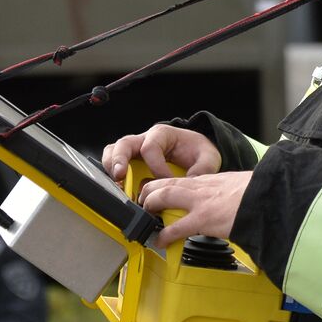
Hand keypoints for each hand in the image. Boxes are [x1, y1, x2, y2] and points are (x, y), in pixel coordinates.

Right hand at [101, 124, 221, 182]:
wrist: (196, 151)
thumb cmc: (198, 150)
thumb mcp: (208, 156)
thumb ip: (203, 169)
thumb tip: (191, 183)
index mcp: (162, 134)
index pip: (150, 148)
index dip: (156, 167)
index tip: (167, 182)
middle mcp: (145, 140)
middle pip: (124, 144)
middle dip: (120, 160)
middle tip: (120, 176)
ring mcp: (135, 151)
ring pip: (114, 151)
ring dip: (112, 167)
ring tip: (117, 183)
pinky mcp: (131, 162)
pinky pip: (115, 163)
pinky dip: (113, 174)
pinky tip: (120, 187)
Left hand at [138, 171, 252, 246]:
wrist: (269, 197)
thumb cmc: (258, 193)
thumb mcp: (238, 186)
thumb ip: (227, 193)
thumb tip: (227, 202)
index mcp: (209, 180)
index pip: (179, 179)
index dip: (164, 186)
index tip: (157, 193)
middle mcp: (201, 187)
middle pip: (164, 183)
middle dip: (149, 192)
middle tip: (143, 204)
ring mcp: (200, 201)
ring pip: (163, 196)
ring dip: (150, 205)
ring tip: (145, 217)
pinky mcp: (204, 218)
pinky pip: (176, 227)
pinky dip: (164, 235)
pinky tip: (159, 242)